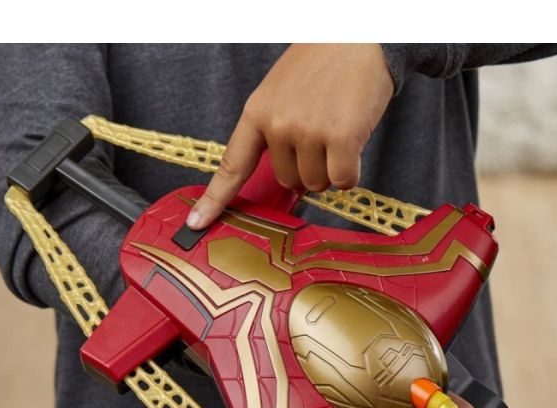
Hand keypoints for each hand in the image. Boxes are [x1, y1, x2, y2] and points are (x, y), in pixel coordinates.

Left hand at [187, 43, 393, 228]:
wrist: (360, 36)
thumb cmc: (321, 67)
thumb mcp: (281, 94)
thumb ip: (274, 135)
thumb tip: (289, 182)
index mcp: (257, 113)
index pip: (232, 165)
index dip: (214, 199)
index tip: (197, 222)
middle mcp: (278, 124)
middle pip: (288, 181)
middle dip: (306, 168)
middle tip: (320, 133)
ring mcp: (308, 131)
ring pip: (316, 184)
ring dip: (330, 169)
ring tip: (337, 131)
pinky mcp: (340, 137)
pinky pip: (342, 181)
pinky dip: (351, 171)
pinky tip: (353, 142)